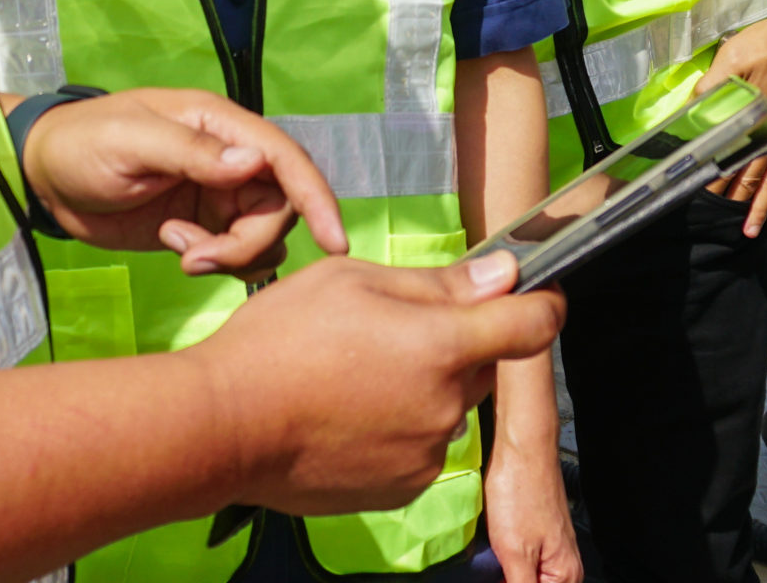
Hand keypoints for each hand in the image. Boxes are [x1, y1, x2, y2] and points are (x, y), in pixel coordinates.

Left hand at [22, 88, 347, 274]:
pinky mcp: (200, 222)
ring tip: (181, 250)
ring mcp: (215, 192)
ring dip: (232, 254)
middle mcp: (227, 158)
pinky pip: (236, 250)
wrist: (43, 175)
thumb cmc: (82, 142)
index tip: (334, 242)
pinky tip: (177, 248)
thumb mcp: (132, 142)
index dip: (316, 197)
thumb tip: (251, 164)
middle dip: (248, 241)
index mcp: (218, 125)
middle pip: (279, 207)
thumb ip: (192, 153)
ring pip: (262, 233)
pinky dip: (218, 260)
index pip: (285, 159)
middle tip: (197, 257)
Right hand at [200, 251, 564, 519]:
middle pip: (482, 367)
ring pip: (447, 408)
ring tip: (356, 375)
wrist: (225, 426)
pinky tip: (350, 413)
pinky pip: (420, 447)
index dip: (542, 305)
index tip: (539, 296)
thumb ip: (435, 283)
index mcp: (439, 345)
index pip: (530, 327)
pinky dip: (400, 428)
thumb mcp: (349, 280)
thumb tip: (503, 276)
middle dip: (457, 345)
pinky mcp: (401, 490)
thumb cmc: (279, 340)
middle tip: (395, 330)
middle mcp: (444, 406)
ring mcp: (425, 455)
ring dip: (424, 388)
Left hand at [485, 405, 580, 582]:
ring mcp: (551, 547)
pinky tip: (492, 554)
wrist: (520, 446)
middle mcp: (564, 564)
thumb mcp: (515, 553)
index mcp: (565, 575)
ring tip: (492, 560)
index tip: (496, 576)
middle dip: (508, 579)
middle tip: (493, 568)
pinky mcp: (536, 533)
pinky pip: (523, 560)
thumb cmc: (521, 490)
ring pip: (527, 576)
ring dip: (505, 574)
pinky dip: (507, 561)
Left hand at [698, 8, 766, 235]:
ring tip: (751, 228)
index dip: (718, 178)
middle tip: (723, 226)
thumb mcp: (735, 55)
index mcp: (760, 118)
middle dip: (737, 200)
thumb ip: (714, 84)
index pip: (733, 158)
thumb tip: (694, 107)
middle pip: (755, 174)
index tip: (702, 194)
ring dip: (761, 201)